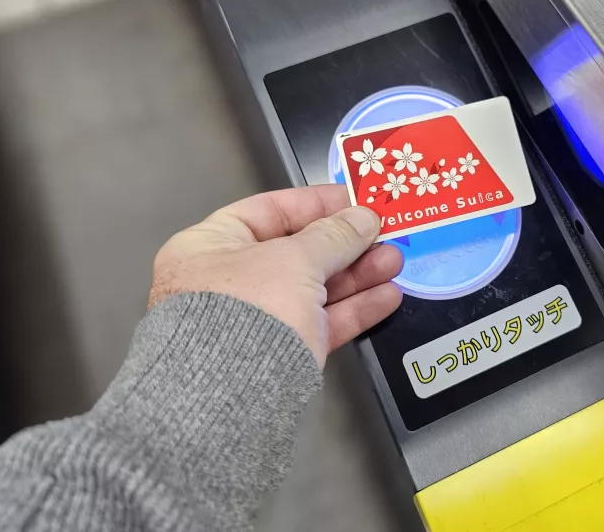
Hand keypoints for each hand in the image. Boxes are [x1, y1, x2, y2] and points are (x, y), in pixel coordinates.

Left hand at [149, 185, 403, 366]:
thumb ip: (334, 236)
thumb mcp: (295, 261)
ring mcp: (251, 322)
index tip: (355, 200)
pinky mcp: (277, 357)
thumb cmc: (246, 314)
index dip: (316, 203)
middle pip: (296, 252)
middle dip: (346, 244)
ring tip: (394, 262)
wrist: (227, 403)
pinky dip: (352, 310)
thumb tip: (363, 218)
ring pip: (312, 290)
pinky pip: (318, 324)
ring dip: (356, 275)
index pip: (268, 211)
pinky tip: (385, 298)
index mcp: (209, 246)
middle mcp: (225, 282)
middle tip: (385, 234)